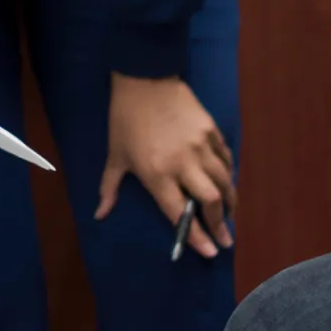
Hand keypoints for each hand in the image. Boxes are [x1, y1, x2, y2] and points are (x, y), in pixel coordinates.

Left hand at [94, 74, 234, 258]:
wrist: (144, 77)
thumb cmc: (124, 119)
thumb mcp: (115, 155)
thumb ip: (109, 188)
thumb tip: (99, 214)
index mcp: (156, 173)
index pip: (180, 213)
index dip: (195, 237)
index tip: (210, 253)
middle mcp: (182, 163)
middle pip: (210, 201)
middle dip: (220, 224)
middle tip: (226, 240)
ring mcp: (199, 145)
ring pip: (224, 181)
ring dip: (230, 202)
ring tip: (230, 215)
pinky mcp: (210, 130)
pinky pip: (225, 159)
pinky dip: (229, 174)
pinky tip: (229, 184)